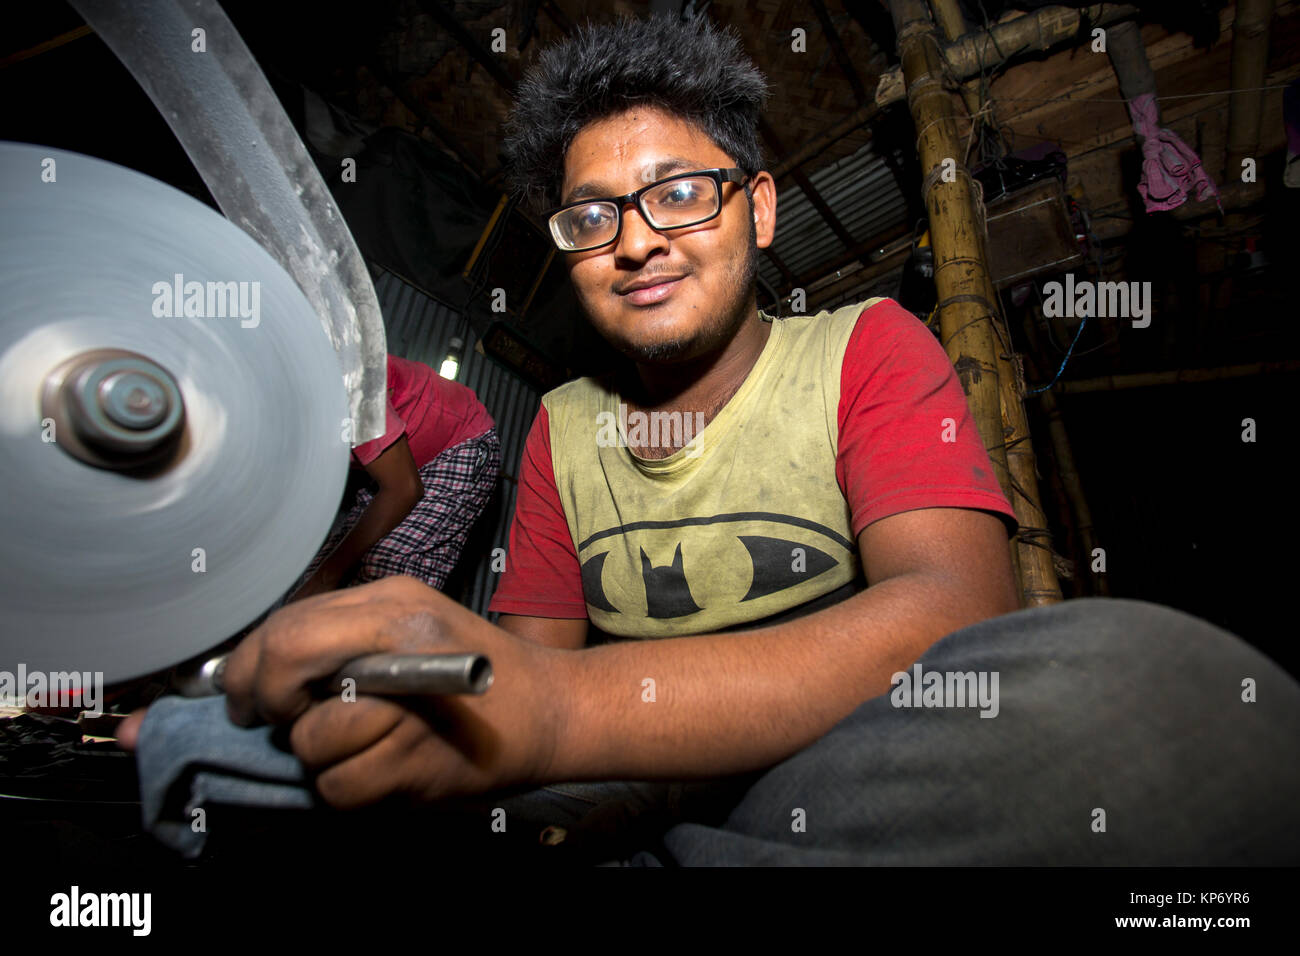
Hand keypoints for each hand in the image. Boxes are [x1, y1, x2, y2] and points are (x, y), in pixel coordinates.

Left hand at [223, 576, 570, 806]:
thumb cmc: (477, 676)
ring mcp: (407, 702)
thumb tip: (259, 667)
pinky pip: (338, 787)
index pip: (285, 626)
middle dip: (268, 701)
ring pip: (308, 738)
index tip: (246, 694)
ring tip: (366, 742)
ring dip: (321, 754)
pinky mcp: (415, 759)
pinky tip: (387, 766)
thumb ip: (343, 634)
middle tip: (281, 717)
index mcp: (392, 601)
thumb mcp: (411, 626)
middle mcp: (398, 640)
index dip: (250, 666)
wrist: (552, 711)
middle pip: (283, 662)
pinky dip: (351, 786)